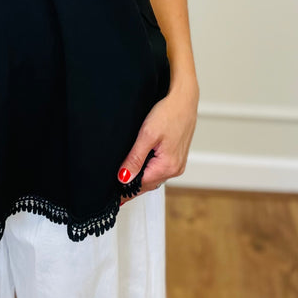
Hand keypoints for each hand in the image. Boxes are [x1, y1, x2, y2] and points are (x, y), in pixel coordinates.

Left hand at [117, 81, 197, 204]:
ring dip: (141, 180)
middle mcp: (175, 168)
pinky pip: (160, 170)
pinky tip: (140, 169)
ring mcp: (178, 163)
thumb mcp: (147, 135)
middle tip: (115, 194)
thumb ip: (135, 158)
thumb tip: (124, 178)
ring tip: (124, 183)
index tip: (113, 198)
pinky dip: (149, 172)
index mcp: (168, 166)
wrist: (184, 99)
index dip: (125, 190)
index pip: (140, 185)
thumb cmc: (169, 112)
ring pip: (154, 177)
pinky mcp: (177, 156)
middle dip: (132, 189)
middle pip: (148, 184)